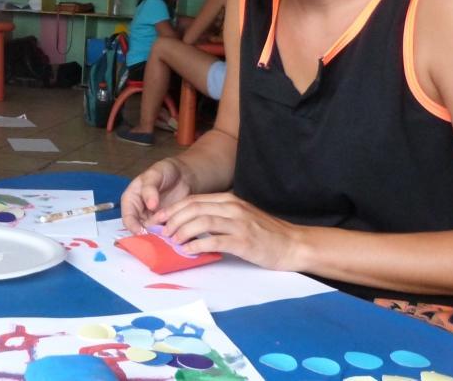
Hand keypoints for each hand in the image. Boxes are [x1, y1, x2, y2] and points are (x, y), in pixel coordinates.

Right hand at [121, 158, 192, 234]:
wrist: (182, 174)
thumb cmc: (165, 171)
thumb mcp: (154, 175)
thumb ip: (150, 189)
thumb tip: (150, 205)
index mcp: (131, 200)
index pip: (128, 218)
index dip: (133, 227)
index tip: (142, 232)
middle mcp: (139, 212)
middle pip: (138, 229)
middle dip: (146, 236)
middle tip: (157, 240)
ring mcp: (152, 219)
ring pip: (150, 233)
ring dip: (157, 238)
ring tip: (166, 239)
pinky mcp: (164, 223)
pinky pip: (163, 233)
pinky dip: (167, 236)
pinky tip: (174, 237)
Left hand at [154, 192, 305, 270]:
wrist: (292, 244)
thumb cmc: (265, 233)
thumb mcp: (240, 217)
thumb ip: (218, 216)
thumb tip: (189, 223)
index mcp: (229, 200)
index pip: (194, 200)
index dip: (173, 209)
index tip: (159, 219)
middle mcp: (232, 208)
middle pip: (194, 208)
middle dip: (173, 219)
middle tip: (162, 231)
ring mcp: (238, 223)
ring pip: (201, 221)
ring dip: (182, 231)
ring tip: (173, 241)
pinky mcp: (243, 241)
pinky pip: (214, 240)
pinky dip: (197, 244)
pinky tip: (188, 251)